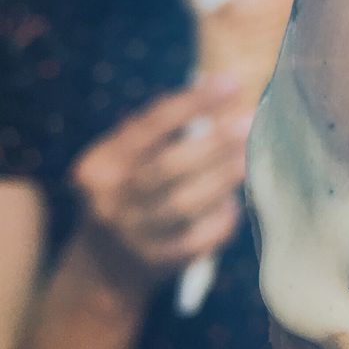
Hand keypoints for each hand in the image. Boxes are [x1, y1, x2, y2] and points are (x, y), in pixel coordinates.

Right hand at [70, 76, 253, 296]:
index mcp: (99, 166)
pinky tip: (236, 202)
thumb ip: (161, 126)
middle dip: (213, 142)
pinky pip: (199, 237)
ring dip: (223, 177)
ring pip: (184, 204)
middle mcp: (110, 201)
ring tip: (249, 156)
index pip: (148, 126)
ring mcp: (133, 235)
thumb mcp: (126, 158)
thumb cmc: (130, 190)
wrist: (105, 266)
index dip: (193, 103)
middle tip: (249, 122)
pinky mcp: (158, 262)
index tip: (232, 83)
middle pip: (166, 167)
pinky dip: (222, 216)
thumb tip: (221, 87)